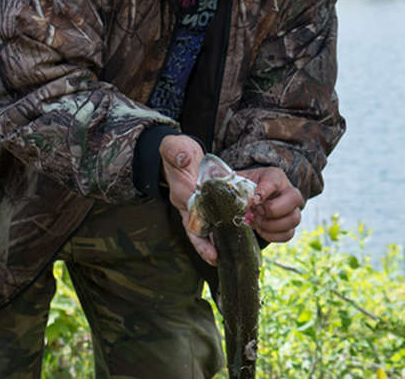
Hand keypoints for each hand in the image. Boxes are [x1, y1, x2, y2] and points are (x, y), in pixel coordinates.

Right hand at [158, 135, 216, 264]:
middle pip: (193, 228)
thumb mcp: (174, 146)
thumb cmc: (178, 151)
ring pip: (201, 232)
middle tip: (214, 258)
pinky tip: (230, 245)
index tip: (207, 230)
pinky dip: (217, 237)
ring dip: (210, 246)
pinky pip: (209, 226)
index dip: (199, 218)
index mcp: (181, 190)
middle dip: (202, 244)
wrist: (180, 154)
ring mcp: (194, 208)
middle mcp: (186, 203)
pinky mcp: (204, 208)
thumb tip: (182, 157)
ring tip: (221, 259)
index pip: (190, 206)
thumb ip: (175, 151)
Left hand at [237, 166, 303, 242]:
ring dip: (271, 225)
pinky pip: (287, 234)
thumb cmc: (247, 187)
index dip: (263, 192)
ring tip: (257, 221)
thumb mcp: (241, 181)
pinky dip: (271, 235)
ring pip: (294, 219)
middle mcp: (289, 191)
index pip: (274, 181)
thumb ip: (236, 186)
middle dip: (272, 209)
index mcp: (275, 176)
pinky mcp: (289, 226)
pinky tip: (260, 229)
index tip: (253, 201)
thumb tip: (241, 200)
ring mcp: (293, 209)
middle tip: (256, 212)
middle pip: (295, 198)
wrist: (252, 197)